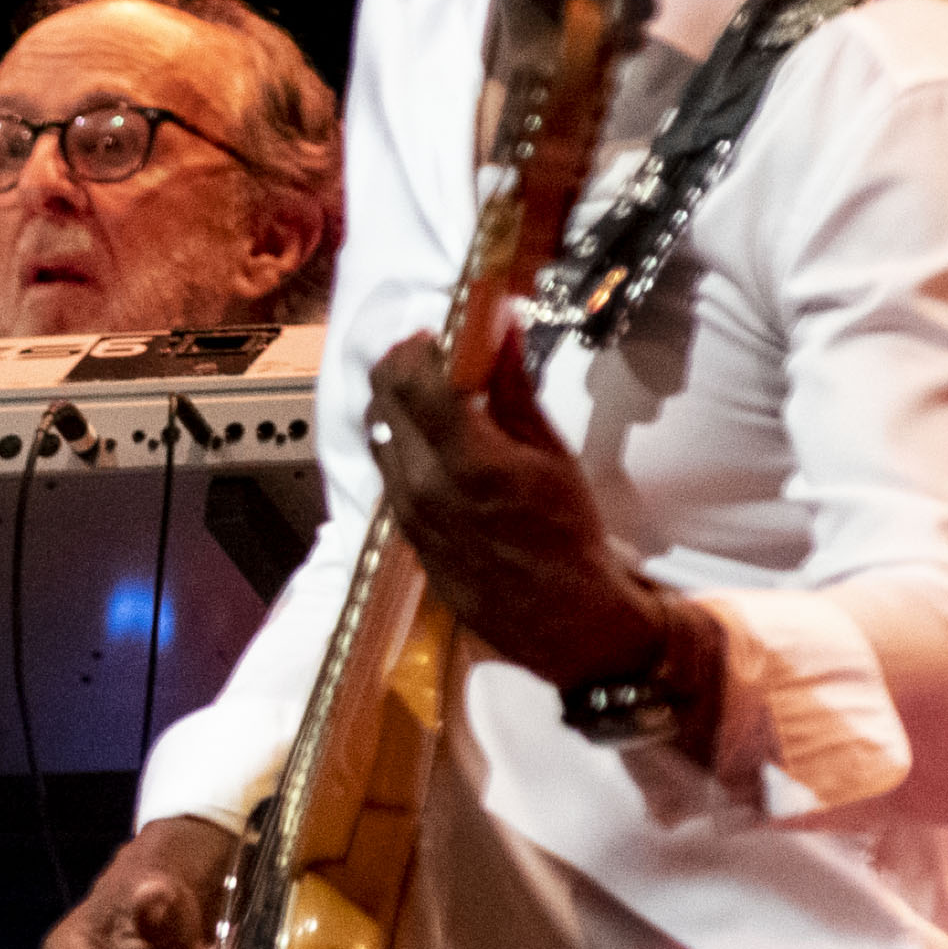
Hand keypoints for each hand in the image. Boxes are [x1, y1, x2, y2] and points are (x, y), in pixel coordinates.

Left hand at [364, 329, 671, 687]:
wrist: (564, 619)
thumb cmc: (569, 534)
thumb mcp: (553, 454)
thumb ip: (515, 390)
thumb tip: (498, 329)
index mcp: (468, 461)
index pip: (411, 380)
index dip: (418, 346)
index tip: (440, 334)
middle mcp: (424, 485)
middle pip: (382, 400)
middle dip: (404, 365)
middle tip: (435, 356)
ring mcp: (406, 513)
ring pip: (377, 434)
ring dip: (397, 403)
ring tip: (435, 397)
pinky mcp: (402, 534)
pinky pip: (386, 471)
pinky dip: (401, 441)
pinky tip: (434, 441)